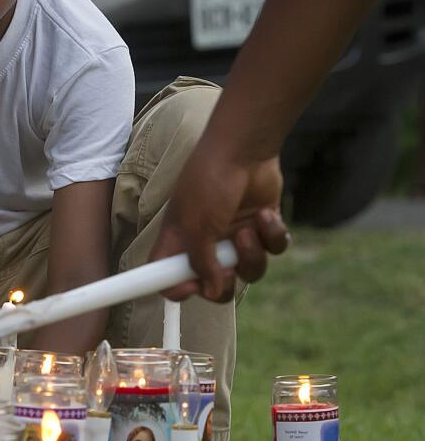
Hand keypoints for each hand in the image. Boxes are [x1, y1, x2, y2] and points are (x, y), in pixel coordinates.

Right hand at [150, 139, 289, 301]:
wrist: (244, 149)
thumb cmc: (209, 181)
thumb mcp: (197, 227)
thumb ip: (201, 263)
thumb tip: (211, 291)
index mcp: (178, 242)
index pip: (167, 278)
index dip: (176, 289)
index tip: (191, 288)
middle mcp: (205, 243)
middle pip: (213, 284)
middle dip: (224, 283)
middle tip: (227, 271)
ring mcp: (235, 236)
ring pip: (248, 270)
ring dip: (250, 255)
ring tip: (247, 231)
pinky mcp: (262, 227)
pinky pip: (273, 248)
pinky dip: (272, 235)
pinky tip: (266, 215)